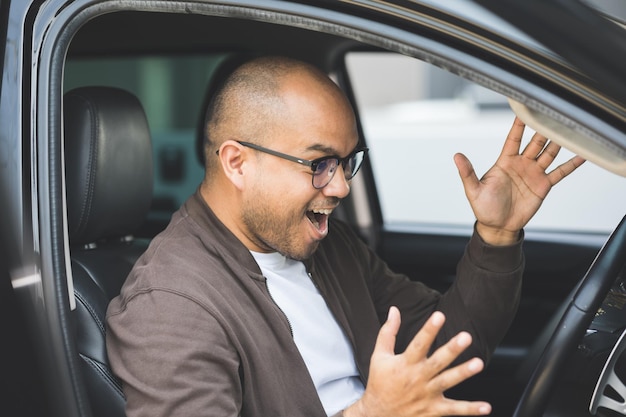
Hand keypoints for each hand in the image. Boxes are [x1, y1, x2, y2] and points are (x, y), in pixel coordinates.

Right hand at [344, 308, 490, 416]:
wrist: (378, 414)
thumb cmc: (380, 382)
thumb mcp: (379, 355)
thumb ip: (388, 332)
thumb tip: (394, 310)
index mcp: (405, 363)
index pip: (418, 344)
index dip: (429, 330)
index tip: (440, 316)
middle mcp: (417, 378)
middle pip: (437, 362)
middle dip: (452, 349)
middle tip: (466, 337)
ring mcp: (426, 395)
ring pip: (447, 382)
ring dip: (463, 373)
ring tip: (479, 363)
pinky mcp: (433, 410)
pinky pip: (454, 410)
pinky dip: (470, 409)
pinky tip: (485, 407)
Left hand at [454, 117, 584, 244]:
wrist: (498, 227)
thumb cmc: (484, 208)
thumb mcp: (473, 190)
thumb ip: (467, 172)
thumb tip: (456, 156)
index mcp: (505, 162)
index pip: (513, 138)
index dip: (519, 125)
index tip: (524, 109)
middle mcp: (521, 164)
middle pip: (535, 142)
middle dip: (543, 129)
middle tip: (552, 113)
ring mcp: (534, 173)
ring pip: (549, 153)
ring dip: (558, 142)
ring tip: (569, 128)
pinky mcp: (544, 185)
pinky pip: (560, 172)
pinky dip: (571, 164)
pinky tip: (583, 154)